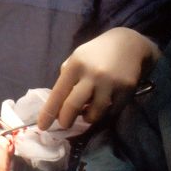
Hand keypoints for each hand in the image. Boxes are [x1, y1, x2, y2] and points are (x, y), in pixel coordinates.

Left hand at [38, 27, 160, 129]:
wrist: (128, 43)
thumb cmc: (97, 53)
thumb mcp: (77, 57)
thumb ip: (67, 77)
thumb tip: (59, 104)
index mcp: (76, 65)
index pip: (58, 93)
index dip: (49, 112)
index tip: (42, 126)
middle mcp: (92, 74)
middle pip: (73, 106)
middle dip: (66, 120)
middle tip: (65, 124)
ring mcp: (110, 83)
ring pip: (94, 113)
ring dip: (88, 118)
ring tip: (87, 112)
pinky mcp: (126, 90)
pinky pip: (111, 112)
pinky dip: (105, 113)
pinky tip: (103, 106)